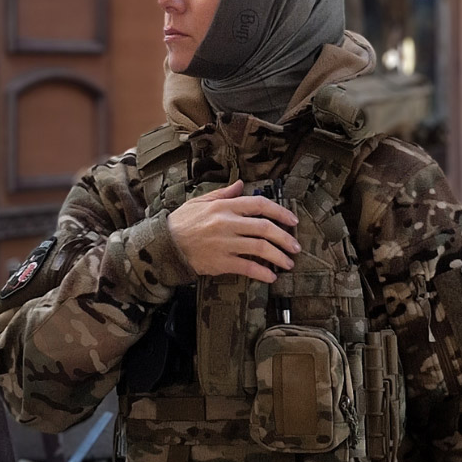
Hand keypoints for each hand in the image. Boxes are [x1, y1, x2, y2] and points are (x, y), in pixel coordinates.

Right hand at [167, 179, 299, 283]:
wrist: (165, 245)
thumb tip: (242, 185)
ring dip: (279, 256)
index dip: (280, 212)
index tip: (293, 220)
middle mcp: (227, 223)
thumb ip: (224, 193)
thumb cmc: (183, 222)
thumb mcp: (201, 201)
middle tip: (296, 246)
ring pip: (260, 248)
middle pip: (265, 228)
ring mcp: (225, 244)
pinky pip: (247, 267)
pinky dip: (262, 273)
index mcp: (224, 206)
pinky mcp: (220, 262)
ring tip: (288, 263)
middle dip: (285, 238)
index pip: (260, 205)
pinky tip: (271, 277)